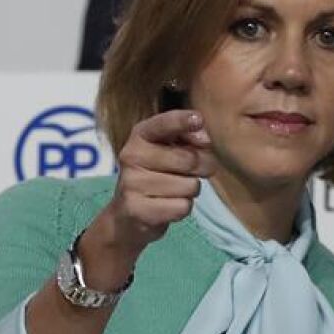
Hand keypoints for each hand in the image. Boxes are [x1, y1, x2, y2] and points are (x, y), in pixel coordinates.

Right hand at [80, 110, 215, 287]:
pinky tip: (167, 206)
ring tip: (173, 191)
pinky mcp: (137, 209)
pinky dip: (183, 208)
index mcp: (140, 135)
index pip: (163, 124)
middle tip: (194, 172)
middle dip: (203, 167)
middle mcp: (131, 156)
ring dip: (190, 191)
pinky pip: (183, 207)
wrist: (129, 215)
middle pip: (190, 159)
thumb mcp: (171, 150)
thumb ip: (190, 139)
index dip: (182, 121)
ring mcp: (131, 183)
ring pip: (190, 186)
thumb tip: (204, 140)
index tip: (198, 119)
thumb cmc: (159, 175)